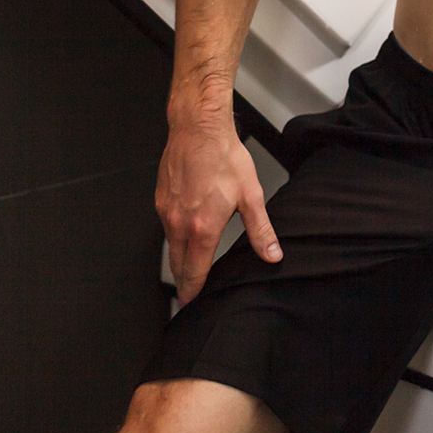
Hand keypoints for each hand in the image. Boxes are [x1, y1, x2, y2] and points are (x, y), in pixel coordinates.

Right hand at [155, 120, 280, 303]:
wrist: (197, 130)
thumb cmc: (223, 157)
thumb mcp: (251, 195)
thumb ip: (260, 230)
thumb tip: (272, 254)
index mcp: (202, 228)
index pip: (194, 271)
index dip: (194, 291)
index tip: (193, 303)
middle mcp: (179, 223)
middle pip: (177, 265)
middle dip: (183, 282)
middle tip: (188, 295)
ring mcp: (166, 212)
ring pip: (169, 247)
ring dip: (177, 261)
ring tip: (187, 271)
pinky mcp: (159, 200)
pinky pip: (165, 228)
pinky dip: (172, 238)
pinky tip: (183, 236)